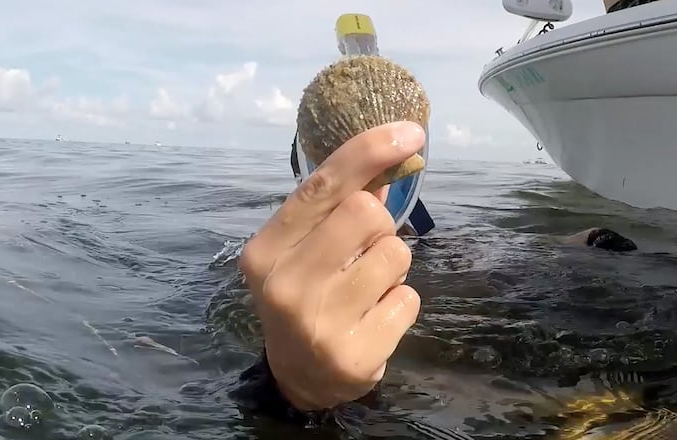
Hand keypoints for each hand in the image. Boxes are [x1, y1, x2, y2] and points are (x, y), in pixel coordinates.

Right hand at [239, 121, 423, 410]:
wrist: (299, 377)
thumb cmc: (306, 297)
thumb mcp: (304, 250)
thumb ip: (336, 209)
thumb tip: (388, 161)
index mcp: (265, 251)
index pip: (321, 185)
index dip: (369, 152)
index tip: (410, 133)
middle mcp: (285, 285)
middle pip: (367, 212)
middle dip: (379, 225)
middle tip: (364, 251)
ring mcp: (318, 324)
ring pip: (396, 254)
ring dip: (393, 267)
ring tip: (368, 289)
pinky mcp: (353, 355)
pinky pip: (409, 299)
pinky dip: (400, 303)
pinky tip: (374, 319)